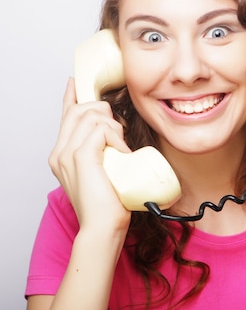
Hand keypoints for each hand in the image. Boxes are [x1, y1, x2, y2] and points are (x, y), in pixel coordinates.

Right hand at [48, 78, 131, 231]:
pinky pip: (101, 130)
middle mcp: (60, 152)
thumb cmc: (108, 203)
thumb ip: (104, 151)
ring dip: (115, 127)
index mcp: (62, 154)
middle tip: (120, 136)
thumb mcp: (105, 170)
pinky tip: (122, 152)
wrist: (102, 227)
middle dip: (105, 113)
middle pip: (81, 109)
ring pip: (93, 116)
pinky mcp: (81, 157)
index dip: (72, 96)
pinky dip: (116, 137)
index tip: (76, 82)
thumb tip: (116, 135)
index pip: (65, 116)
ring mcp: (68, 154)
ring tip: (122, 149)